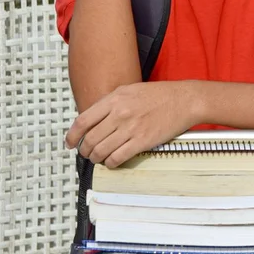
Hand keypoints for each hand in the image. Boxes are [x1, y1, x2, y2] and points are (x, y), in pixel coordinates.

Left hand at [65, 81, 205, 167]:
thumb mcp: (130, 90)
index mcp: (114, 99)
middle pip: (90, 139)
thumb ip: (110, 103)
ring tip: (98, 158)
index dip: (72, 135)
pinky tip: (112, 161)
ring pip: (101, 151)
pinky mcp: (142, 141)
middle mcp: (119, 113)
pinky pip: (117, 158)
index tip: (70, 142)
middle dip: (84, 150)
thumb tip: (93, 119)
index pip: (83, 120)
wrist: (184, 100)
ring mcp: (131, 128)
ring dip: (96, 158)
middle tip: (86, 152)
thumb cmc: (159, 95)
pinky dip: (110, 163)